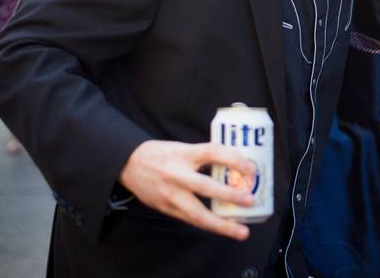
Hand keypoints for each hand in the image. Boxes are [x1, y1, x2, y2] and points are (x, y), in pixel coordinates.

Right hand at [119, 140, 256, 239]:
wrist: (128, 164)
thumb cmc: (161, 154)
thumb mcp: (184, 148)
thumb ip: (205, 156)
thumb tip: (235, 163)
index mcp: (184, 154)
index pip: (212, 152)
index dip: (234, 159)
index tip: (251, 167)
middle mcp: (177, 175)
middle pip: (206, 187)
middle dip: (230, 196)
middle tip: (250, 201)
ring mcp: (171, 195)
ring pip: (198, 214)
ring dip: (222, 225)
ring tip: (241, 231)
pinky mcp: (166, 209)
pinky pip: (191, 219)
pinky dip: (208, 224)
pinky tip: (223, 228)